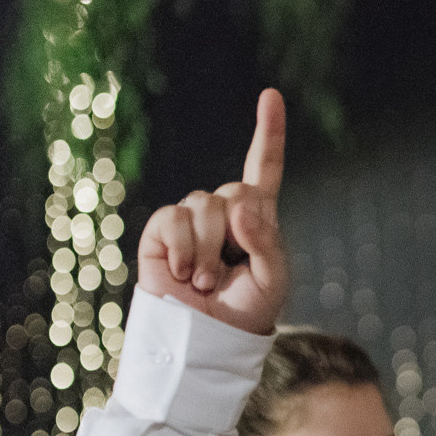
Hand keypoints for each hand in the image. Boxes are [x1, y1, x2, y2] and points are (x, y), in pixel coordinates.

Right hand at [135, 89, 289, 334]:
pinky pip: (174, 219)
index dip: (268, 133)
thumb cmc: (245, 312)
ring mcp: (190, 219)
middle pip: (235, 191)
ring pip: (204, 205)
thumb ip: (265, 240)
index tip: (270, 96)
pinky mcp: (162, 231)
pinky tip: (183, 274)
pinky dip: (184, 249)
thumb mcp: (272, 279)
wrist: (205, 339)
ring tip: (205, 282)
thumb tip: (237, 206)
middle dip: (235, 234)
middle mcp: (223, 212)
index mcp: (257, 218)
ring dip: (208, 250)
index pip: (264, 169)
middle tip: (227, 275)